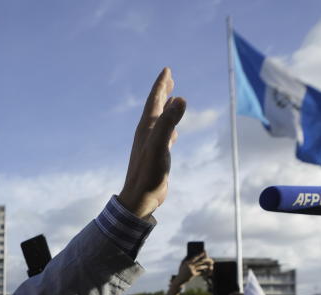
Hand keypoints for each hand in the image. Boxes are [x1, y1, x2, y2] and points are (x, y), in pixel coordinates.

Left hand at [118, 68, 186, 217]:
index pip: (154, 100)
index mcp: (146, 128)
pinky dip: (170, 129)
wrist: (139, 198)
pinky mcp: (156, 157)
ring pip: (160, 121)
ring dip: (166, 108)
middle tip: (169, 77)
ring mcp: (151, 145)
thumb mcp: (159, 145)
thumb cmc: (147, 173)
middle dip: (162, 91)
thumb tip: (180, 99)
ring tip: (173, 98)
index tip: (167, 69)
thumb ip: (168, 122)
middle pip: (155, 107)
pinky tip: (174, 132)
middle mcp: (147, 134)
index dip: (161, 84)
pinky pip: (164, 137)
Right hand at [174, 252, 213, 285]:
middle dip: (206, 260)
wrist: (180, 280)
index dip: (199, 255)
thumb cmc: (181, 272)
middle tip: (210, 260)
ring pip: (200, 267)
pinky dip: (203, 272)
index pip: (194, 257)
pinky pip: (200, 273)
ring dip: (205, 266)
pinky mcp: (193, 275)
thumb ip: (185, 260)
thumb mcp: (182, 265)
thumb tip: (188, 254)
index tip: (204, 252)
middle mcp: (189, 266)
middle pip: (199, 262)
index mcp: (187, 262)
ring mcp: (191, 270)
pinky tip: (206, 272)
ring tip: (209, 266)